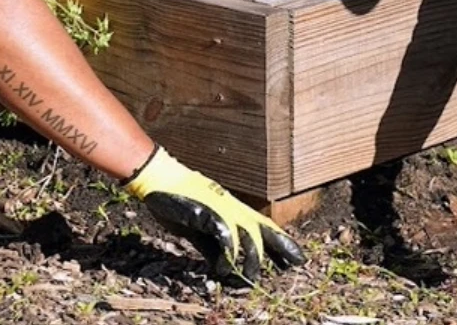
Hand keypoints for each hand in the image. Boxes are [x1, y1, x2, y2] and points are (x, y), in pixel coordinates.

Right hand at [123, 147, 305, 285]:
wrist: (160, 178)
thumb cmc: (179, 201)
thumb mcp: (199, 228)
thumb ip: (213, 246)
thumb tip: (224, 268)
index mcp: (233, 209)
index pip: (263, 225)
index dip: (280, 242)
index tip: (295, 258)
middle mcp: (232, 207)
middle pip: (262, 229)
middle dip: (278, 249)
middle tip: (290, 266)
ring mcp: (221, 208)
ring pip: (248, 235)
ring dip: (251, 260)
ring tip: (250, 278)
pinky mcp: (207, 212)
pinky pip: (225, 235)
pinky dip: (227, 254)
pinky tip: (224, 268)